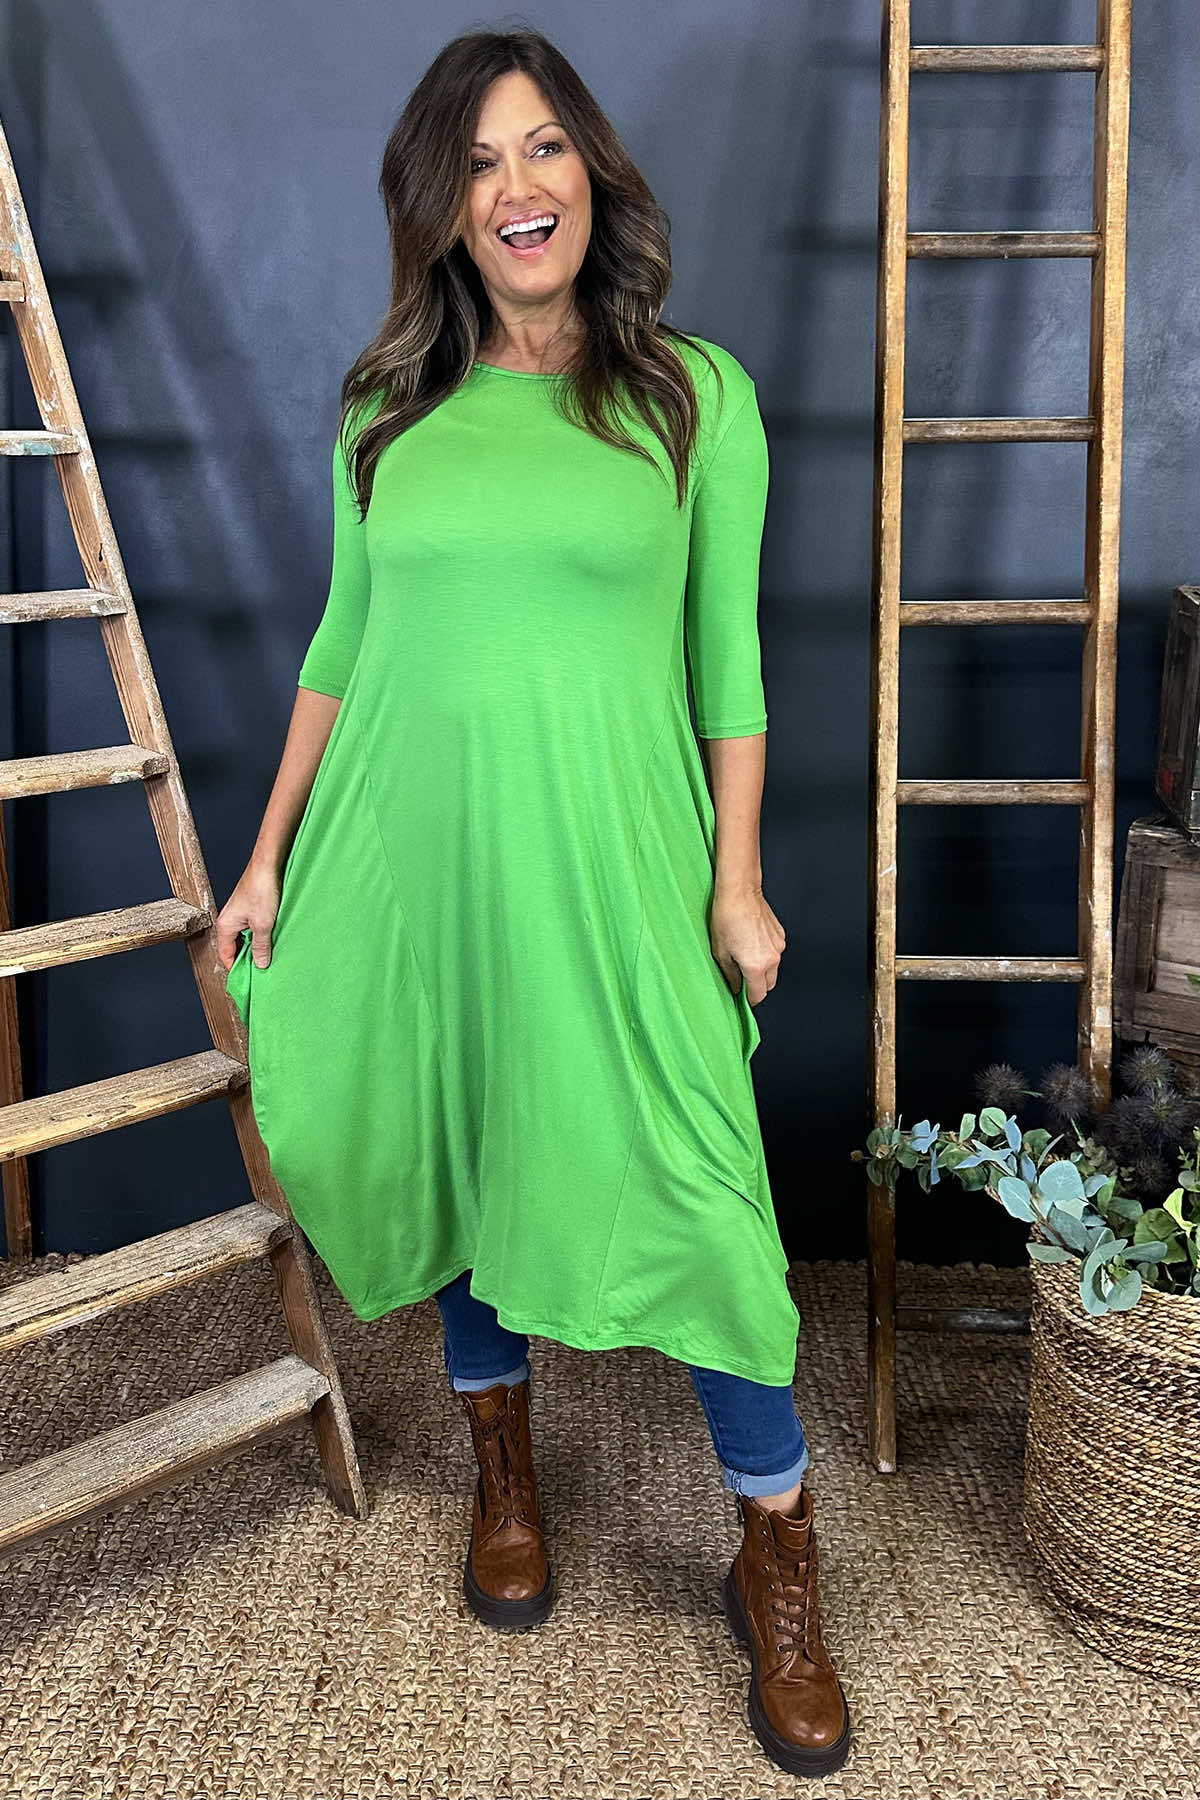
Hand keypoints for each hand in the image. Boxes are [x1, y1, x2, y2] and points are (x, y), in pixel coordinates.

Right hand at [216, 861, 280, 970]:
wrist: (268, 864)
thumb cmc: (262, 889)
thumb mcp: (264, 925)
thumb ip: (261, 946)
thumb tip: (260, 964)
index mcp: (225, 926)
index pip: (226, 956)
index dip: (237, 969)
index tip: (250, 980)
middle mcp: (229, 920)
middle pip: (235, 948)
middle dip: (249, 958)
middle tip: (264, 969)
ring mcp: (240, 914)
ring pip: (246, 938)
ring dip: (258, 946)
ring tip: (271, 954)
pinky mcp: (251, 908)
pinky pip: (253, 929)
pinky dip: (262, 936)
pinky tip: (274, 938)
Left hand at [709, 881, 784, 1003]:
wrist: (739, 892)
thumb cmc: (726, 918)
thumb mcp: (720, 952)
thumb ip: (730, 975)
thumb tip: (735, 986)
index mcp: (756, 966)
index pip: (758, 995)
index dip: (749, 999)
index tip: (742, 998)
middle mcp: (772, 958)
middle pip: (769, 984)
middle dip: (757, 985)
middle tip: (742, 977)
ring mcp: (778, 946)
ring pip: (773, 968)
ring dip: (762, 969)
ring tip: (745, 955)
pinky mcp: (780, 935)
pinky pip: (775, 952)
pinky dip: (766, 954)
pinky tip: (751, 942)